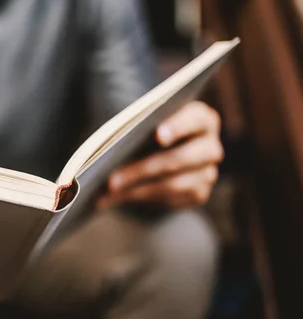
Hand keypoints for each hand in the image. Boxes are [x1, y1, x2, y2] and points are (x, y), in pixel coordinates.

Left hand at [97, 101, 222, 208]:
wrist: (161, 152)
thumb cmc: (150, 130)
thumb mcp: (146, 123)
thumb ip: (139, 128)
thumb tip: (112, 148)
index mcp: (201, 118)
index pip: (194, 119)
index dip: (177, 127)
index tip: (158, 135)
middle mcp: (210, 146)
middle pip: (179, 158)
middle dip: (142, 169)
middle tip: (111, 180)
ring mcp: (208, 172)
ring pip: (173, 184)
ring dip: (136, 190)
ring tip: (108, 192)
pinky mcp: (199, 194)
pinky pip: (169, 199)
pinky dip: (139, 198)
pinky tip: (115, 198)